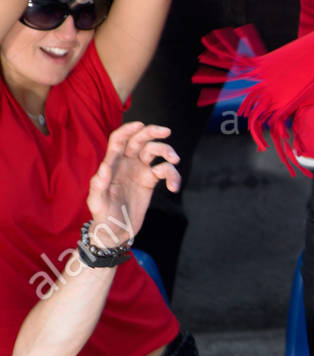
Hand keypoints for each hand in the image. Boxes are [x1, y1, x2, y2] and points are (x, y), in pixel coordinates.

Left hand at [84, 122, 179, 249]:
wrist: (116, 231)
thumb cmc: (102, 215)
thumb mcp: (96, 202)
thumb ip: (98, 184)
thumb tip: (105, 167)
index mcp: (112, 163)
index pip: (119, 140)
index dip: (129, 130)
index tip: (141, 125)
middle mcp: (126, 164)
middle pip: (139, 140)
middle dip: (152, 133)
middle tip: (167, 132)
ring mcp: (139, 171)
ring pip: (154, 153)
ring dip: (166, 152)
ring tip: (175, 161)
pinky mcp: (150, 182)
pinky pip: (164, 172)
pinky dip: (173, 176)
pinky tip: (174, 187)